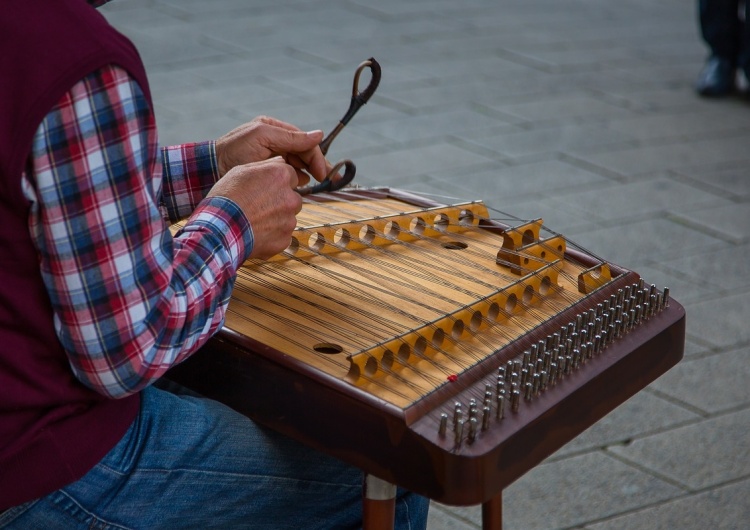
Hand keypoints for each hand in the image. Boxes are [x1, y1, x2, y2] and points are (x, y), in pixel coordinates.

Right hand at [206, 157, 301, 259]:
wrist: (219, 229)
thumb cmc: (226, 198)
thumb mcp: (240, 172)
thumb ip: (265, 165)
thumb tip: (280, 161)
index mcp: (281, 176)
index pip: (291, 176)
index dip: (278, 182)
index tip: (267, 189)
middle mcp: (290, 197)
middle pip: (293, 197)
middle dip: (281, 201)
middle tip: (260, 206)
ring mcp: (289, 220)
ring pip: (289, 217)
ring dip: (278, 218)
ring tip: (256, 220)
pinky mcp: (285, 238)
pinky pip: (283, 235)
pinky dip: (274, 235)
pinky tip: (257, 232)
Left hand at [215, 116, 329, 184]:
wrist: (210, 169)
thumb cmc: (233, 151)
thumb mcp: (263, 138)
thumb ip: (290, 137)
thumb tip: (320, 134)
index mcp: (274, 129)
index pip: (304, 141)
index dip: (316, 156)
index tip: (324, 173)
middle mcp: (275, 141)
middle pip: (304, 153)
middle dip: (316, 165)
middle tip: (328, 179)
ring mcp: (272, 156)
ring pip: (299, 164)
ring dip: (306, 173)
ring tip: (310, 183)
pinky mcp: (267, 171)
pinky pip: (288, 174)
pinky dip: (295, 179)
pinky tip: (298, 185)